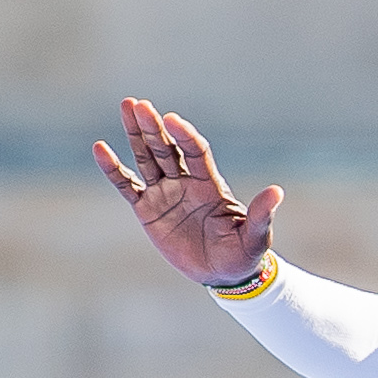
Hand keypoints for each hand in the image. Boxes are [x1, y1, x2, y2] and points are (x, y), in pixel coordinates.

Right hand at [94, 95, 283, 287]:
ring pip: (147, 158)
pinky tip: (100, 148)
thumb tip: (277, 192)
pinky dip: (113, 169)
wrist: (224, 274)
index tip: (173, 120)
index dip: (184, 136)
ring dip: (136, 134)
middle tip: (139, 104)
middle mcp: (186, 183)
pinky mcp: (148, 210)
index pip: (195, 152)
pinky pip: (126, 186)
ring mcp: (165, 194)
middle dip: (153, 127)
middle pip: (167, 148)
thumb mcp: (255, 237)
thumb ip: (261, 214)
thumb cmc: (244, 253)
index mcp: (210, 185)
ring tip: (127, 107)